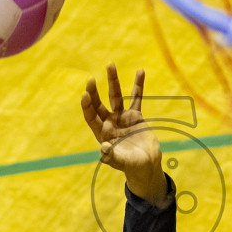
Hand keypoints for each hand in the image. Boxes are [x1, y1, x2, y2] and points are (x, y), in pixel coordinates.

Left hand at [81, 64, 167, 203]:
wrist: (146, 165)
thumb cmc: (131, 166)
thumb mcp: (121, 162)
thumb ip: (112, 156)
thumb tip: (103, 148)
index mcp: (102, 133)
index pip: (91, 116)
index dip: (87, 106)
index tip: (85, 94)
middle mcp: (109, 122)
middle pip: (99, 103)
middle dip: (94, 91)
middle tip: (91, 79)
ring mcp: (122, 117)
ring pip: (116, 96)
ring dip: (113, 80)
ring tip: (110, 65)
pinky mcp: (136, 115)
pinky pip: (137, 97)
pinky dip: (138, 85)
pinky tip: (140, 71)